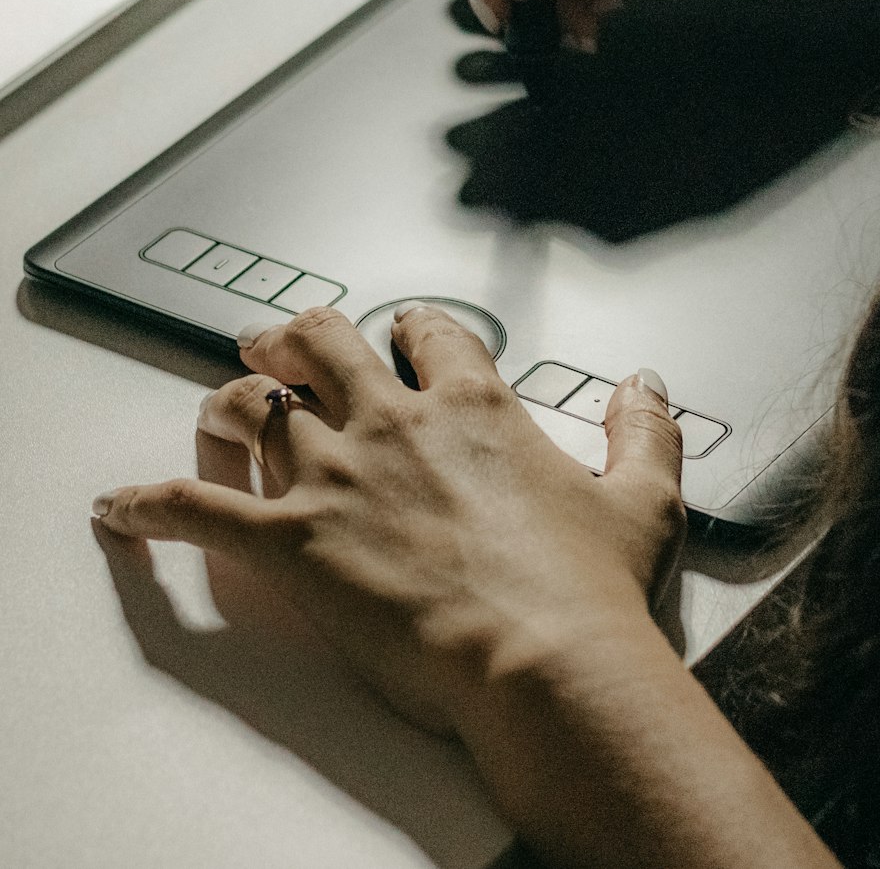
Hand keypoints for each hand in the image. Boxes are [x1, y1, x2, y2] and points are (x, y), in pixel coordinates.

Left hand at [93, 305, 684, 737]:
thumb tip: (646, 385)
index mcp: (471, 407)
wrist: (546, 663)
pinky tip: (122, 507)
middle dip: (296, 337)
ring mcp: (337, 478)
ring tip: (221, 403)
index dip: (412, 327)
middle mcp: (394, 423)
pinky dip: (152, 505)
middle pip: (323, 344)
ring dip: (232, 401)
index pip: (428, 332)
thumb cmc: (590, 591)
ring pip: (257, 407)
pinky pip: (199, 510)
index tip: (405, 334)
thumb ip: (645, 430)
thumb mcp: (643, 501)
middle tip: (279, 344)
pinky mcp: (293, 543)